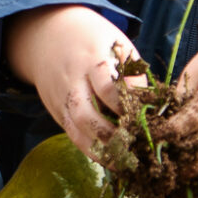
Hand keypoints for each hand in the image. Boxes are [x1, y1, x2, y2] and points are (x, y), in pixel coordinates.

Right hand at [3, 4, 138, 157]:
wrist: (47, 34)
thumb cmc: (92, 39)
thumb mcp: (116, 43)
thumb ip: (132, 73)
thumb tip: (150, 105)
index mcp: (91, 59)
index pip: (107, 87)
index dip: (125, 107)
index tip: (144, 120)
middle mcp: (72, 80)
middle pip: (86, 113)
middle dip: (111, 135)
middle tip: (135, 148)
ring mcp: (60, 97)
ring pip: (76, 129)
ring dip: (100, 150)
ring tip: (124, 163)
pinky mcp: (55, 109)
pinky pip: (71, 133)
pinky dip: (89, 149)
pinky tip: (109, 159)